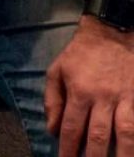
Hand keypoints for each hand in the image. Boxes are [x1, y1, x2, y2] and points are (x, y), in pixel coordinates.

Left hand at [46, 17, 133, 156]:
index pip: (72, 128)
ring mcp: (125, 99)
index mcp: (79, 92)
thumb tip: (53, 129)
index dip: (69, 150)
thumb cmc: (81, 54)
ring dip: (123, 155)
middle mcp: (102, 98)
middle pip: (99, 136)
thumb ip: (53, 100)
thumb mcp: (57, 71)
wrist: (112, 33)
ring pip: (125, 134)